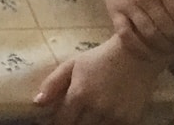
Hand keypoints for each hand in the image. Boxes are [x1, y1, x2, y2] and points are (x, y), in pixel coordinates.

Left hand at [35, 35, 164, 124]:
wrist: (136, 56)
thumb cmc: (100, 58)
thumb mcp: (73, 64)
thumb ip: (53, 83)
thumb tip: (37, 102)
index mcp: (80, 94)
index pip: (63, 121)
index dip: (57, 123)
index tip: (54, 121)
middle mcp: (97, 108)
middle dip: (72, 124)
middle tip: (72, 116)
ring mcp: (115, 116)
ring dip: (89, 124)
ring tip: (87, 115)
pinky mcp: (131, 120)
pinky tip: (102, 117)